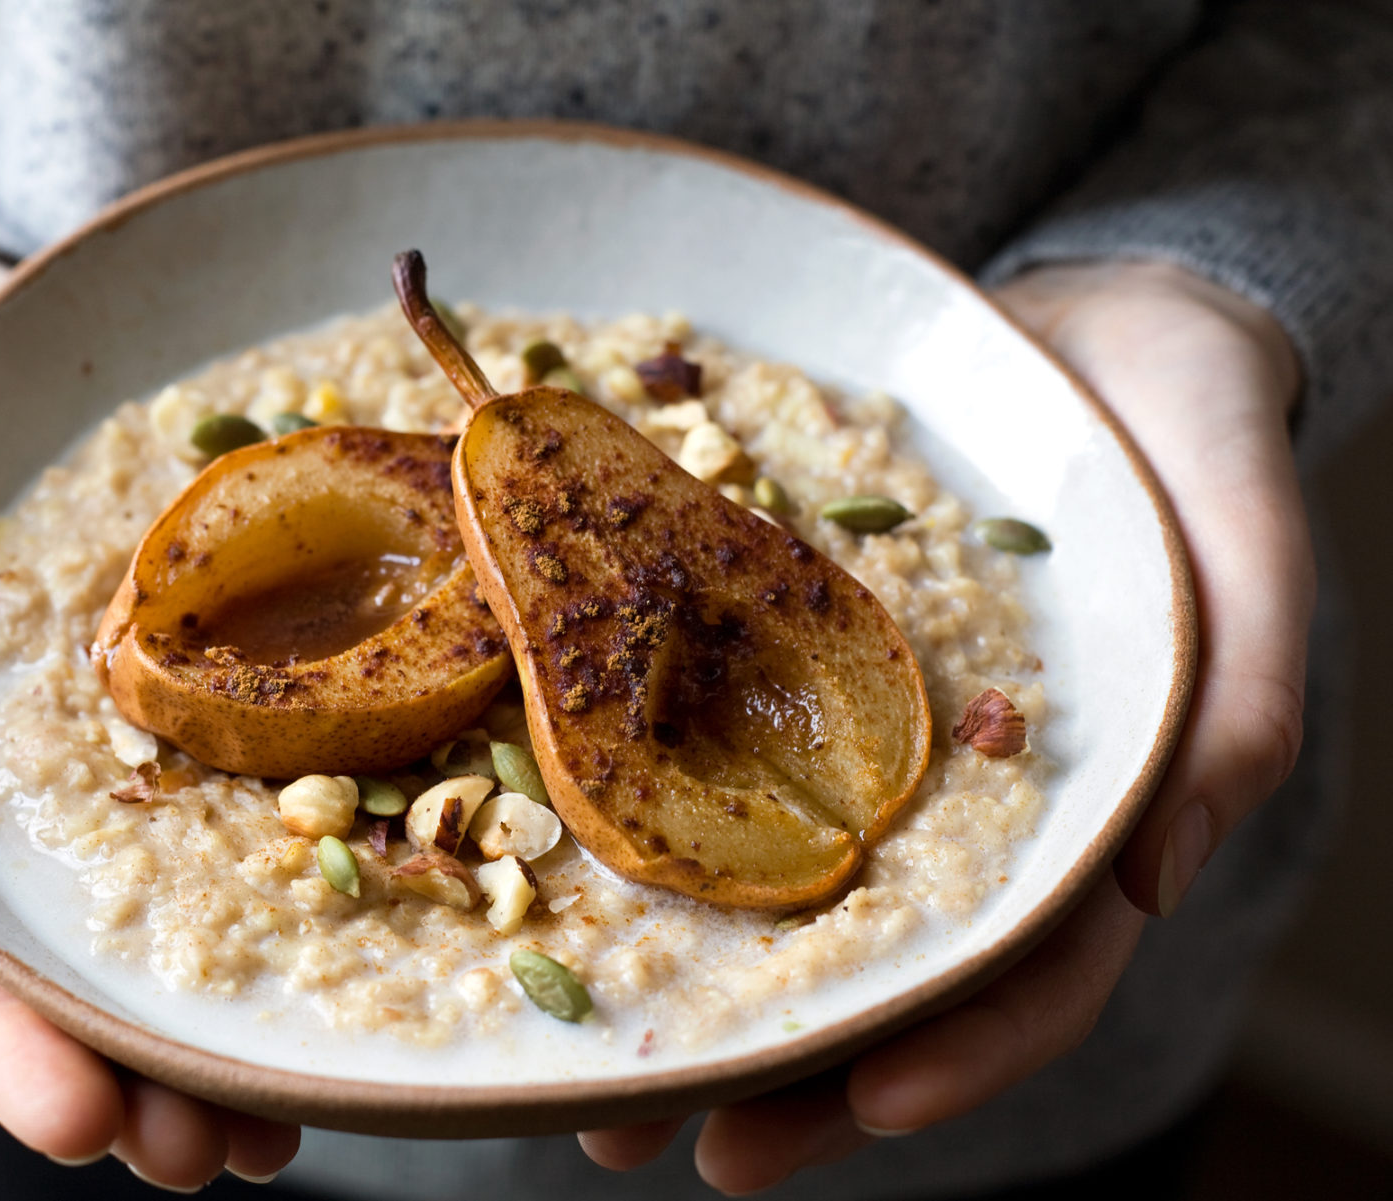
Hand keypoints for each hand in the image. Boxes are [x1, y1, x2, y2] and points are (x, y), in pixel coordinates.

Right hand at [0, 234, 299, 1188]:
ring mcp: (129, 722)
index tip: (92, 1123)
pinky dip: (325, 840)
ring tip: (303, 1113)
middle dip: (148, 1069)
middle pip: (81, 952)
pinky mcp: (218, 649)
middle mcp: (24, 780)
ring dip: (242, 1006)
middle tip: (229, 1160)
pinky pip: (279, 754)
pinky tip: (389, 912)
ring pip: (187, 887)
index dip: (8, 1040)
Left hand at [579, 259, 1313, 1191]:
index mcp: (1081, 807)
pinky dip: (636, 840)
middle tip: (654, 1144)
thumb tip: (1151, 879)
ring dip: (682, 999)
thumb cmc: (1184, 424)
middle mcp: (954, 802)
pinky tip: (546, 883)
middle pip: (873, 973)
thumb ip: (1236, 699)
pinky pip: (702, 769)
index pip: (1033, 967)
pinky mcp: (781, 674)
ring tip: (581, 1085)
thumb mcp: (1243, 536)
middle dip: (775, 1074)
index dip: (961, 1050)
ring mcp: (861, 746)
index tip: (863, 1109)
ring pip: (772, 905)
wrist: (1078, 320)